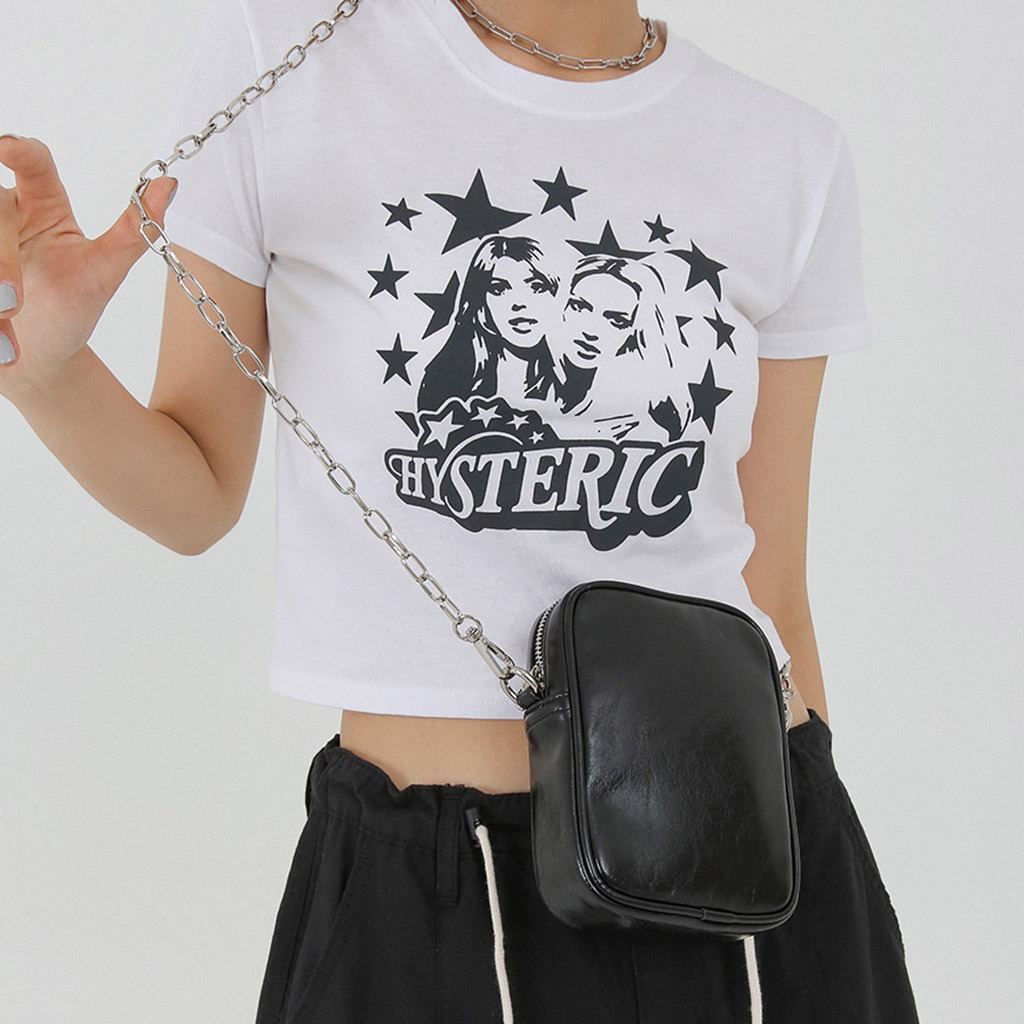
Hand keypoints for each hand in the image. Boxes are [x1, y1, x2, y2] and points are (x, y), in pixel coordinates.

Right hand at [0, 135, 176, 396]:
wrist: (36, 358)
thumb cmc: (69, 311)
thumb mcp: (104, 273)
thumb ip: (132, 232)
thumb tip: (168, 185)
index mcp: (43, 206)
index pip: (34, 163)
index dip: (20, 149)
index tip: (9, 148)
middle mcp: (7, 212)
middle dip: (2, 257)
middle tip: (13, 300)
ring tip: (7, 316)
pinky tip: (2, 336)